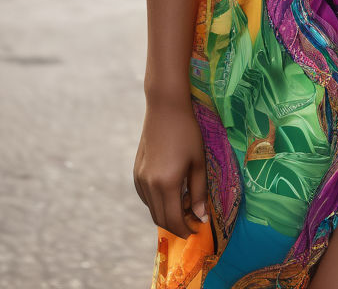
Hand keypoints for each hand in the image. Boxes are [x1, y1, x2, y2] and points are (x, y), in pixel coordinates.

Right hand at [133, 96, 208, 238]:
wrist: (165, 108)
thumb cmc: (187, 132)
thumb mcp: (198, 162)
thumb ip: (199, 192)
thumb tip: (201, 217)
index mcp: (167, 184)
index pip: (173, 220)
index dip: (185, 230)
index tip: (196, 230)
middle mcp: (149, 185)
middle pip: (160, 218)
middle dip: (176, 225)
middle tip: (192, 220)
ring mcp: (140, 179)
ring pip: (151, 209)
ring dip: (166, 214)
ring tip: (184, 205)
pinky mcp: (136, 172)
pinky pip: (146, 197)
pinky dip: (157, 202)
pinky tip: (170, 192)